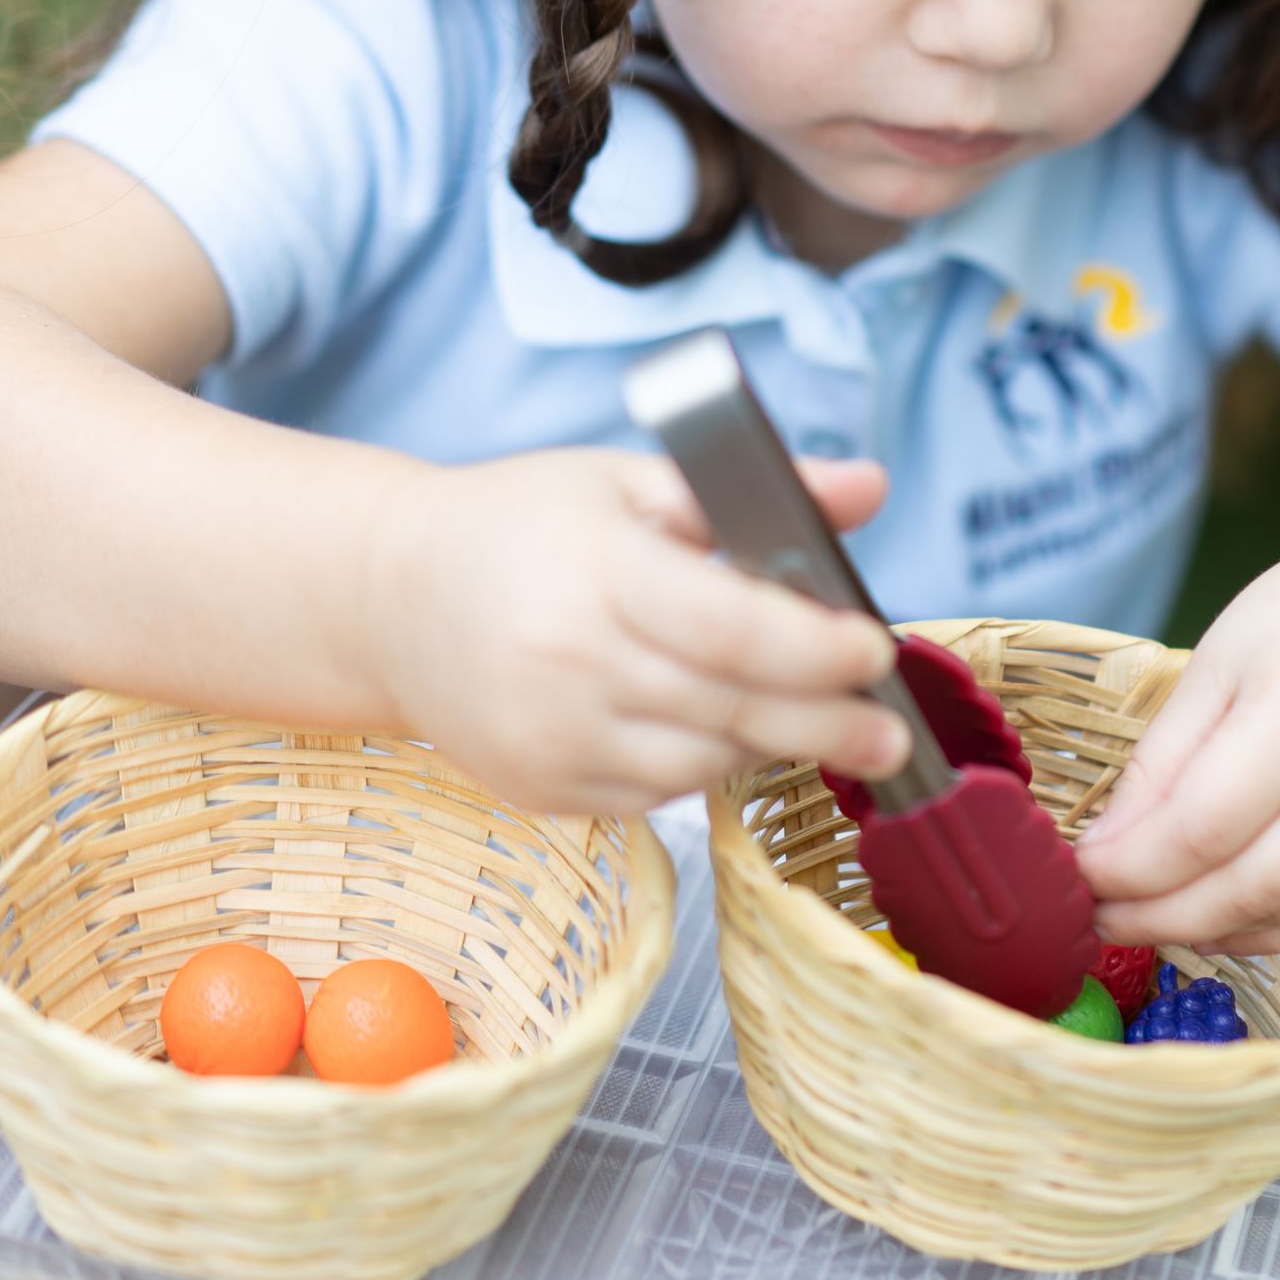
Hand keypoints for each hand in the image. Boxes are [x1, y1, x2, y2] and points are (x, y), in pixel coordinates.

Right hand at [365, 447, 902, 817]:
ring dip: (768, 745)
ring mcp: (551, 740)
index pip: (731, 628)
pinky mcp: (542, 791)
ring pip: (700, 766)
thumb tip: (870, 487)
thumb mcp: (630, 481)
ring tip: (813, 720)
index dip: (814, 648)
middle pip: (729, 710)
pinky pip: (654, 798)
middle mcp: (570, 666)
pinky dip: (703, 769)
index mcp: (598, 573)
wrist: (389, 599)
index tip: (873, 648)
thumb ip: (754, 493)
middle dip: (827, 724)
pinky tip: (726, 733)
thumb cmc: (523, 525)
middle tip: (891, 731)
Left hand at [1075, 502, 1279, 953]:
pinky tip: (1228, 916)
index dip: (1129, 870)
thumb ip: (1163, 762)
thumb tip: (1107, 850)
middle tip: (1102, 919)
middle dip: (1158, 918)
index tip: (1080, 877)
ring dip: (1212, 931)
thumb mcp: (1219, 662)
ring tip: (1153, 919)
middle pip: (1245, 890)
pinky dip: (1277, 928)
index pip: (1197, 831)